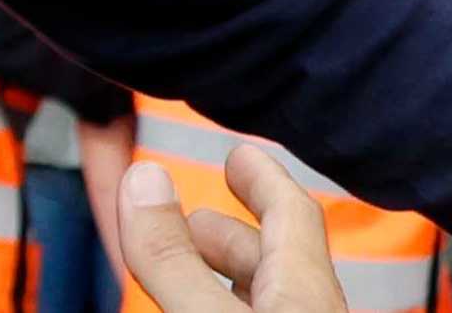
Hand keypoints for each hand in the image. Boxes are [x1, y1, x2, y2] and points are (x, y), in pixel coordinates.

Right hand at [117, 152, 339, 312]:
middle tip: (193, 219)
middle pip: (280, 259)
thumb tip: (144, 179)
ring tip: (188, 270)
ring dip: (226, 276)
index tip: (239, 155)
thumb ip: (174, 259)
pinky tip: (202, 312)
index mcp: (307, 295)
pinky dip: (226, 306)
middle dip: (230, 231)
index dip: (264, 179)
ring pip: (270, 299)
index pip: (295, 215)